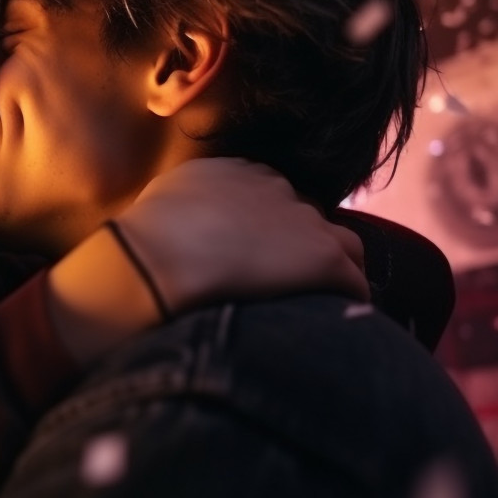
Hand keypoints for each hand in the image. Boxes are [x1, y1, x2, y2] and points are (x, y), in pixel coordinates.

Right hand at [113, 158, 368, 314]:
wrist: (156, 260)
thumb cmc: (143, 241)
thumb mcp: (160, 203)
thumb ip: (184, 207)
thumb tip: (181, 225)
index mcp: (236, 172)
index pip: (272, 196)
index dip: (271, 229)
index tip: (262, 255)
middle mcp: (276, 188)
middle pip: (310, 217)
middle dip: (304, 246)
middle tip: (290, 283)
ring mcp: (305, 221)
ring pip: (346, 246)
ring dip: (337, 272)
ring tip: (323, 304)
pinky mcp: (324, 258)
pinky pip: (354, 283)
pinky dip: (348, 301)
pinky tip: (336, 325)